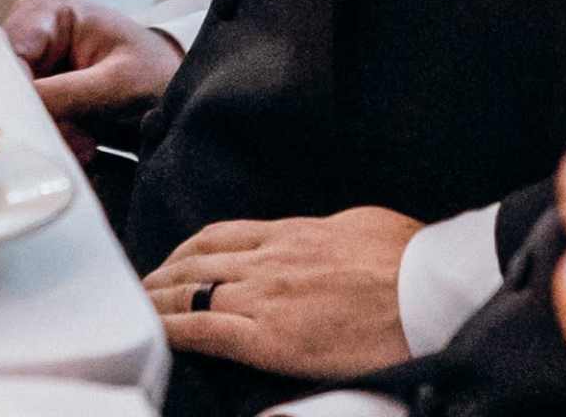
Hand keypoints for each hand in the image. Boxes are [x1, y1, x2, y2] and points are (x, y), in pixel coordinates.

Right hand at [1, 0, 181, 158]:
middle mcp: (32, 25)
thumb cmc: (155, 73)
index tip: (45, 131)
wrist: (174, 85)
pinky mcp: (39, 83)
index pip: (9, 56)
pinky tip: (83, 145)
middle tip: (78, 144)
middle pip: (9, 82)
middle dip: (40, 119)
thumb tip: (18, 111)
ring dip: (49, 132)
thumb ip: (65, 95)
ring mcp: (34, 55)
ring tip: (87, 145)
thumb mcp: (116, 85)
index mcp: (51, 6)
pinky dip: (54, 136)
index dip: (20, 97)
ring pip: (16, 105)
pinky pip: (30, 116)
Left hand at [150, 207, 424, 379]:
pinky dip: (172, 331)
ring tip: (139, 310)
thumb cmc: (410, 261)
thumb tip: (328, 236)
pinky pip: (204, 331)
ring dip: (157, 300)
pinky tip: (156, 336)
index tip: (173, 259)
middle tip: (142, 286)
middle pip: (196, 261)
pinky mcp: (268, 338)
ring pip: (190, 292)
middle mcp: (270, 259)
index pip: (222, 235)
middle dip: (162, 274)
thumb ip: (332, 232)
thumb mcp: (364, 227)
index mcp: (293, 232)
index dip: (189, 249)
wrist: (426, 292)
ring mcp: (266, 296)